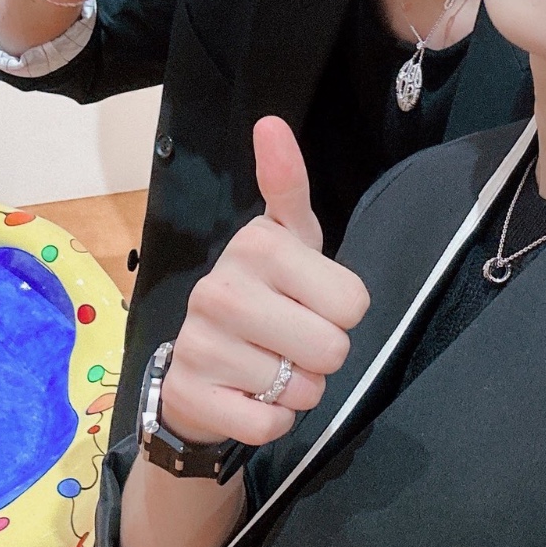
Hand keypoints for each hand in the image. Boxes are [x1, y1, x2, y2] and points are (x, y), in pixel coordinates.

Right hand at [163, 117, 370, 446]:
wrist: (197, 369)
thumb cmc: (262, 296)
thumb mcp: (286, 238)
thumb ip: (287, 185)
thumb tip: (271, 122)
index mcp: (257, 245)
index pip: (353, 301)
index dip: (343, 310)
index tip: (311, 299)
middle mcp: (222, 289)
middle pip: (332, 348)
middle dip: (324, 356)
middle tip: (293, 342)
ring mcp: (201, 343)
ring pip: (302, 390)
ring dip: (297, 390)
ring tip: (268, 367)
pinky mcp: (192, 394)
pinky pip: (269, 424)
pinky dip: (273, 421)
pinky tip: (251, 397)